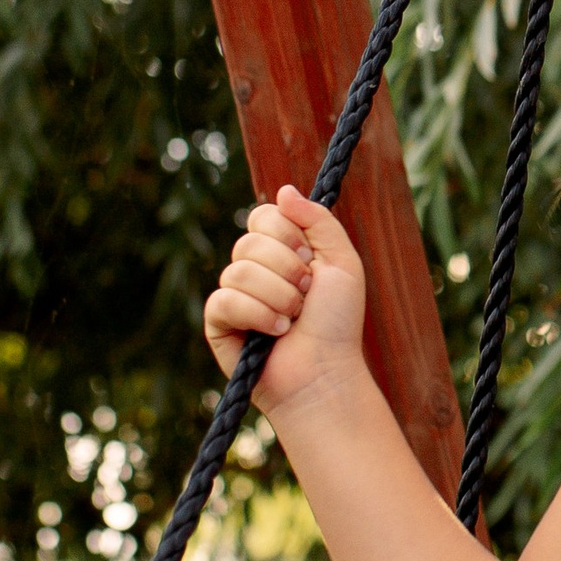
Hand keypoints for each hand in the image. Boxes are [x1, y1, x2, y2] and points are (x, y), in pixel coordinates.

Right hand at [202, 187, 368, 408]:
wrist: (325, 370)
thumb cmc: (338, 321)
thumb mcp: (342, 261)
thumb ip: (318, 221)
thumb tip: (283, 190)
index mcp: (280, 250)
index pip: (263, 215)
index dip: (287, 234)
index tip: (310, 258)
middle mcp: (254, 268)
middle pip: (249, 242)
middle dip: (287, 270)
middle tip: (306, 294)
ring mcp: (234, 295)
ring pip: (238, 272)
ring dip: (278, 297)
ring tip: (293, 318)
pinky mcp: (218, 323)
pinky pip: (225, 301)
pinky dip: (257, 315)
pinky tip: (275, 332)